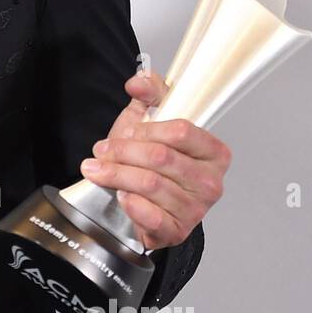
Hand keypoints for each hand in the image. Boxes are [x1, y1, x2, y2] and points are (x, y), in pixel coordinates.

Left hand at [78, 69, 231, 251]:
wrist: (141, 203)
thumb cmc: (151, 163)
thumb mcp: (149, 122)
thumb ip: (150, 94)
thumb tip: (139, 81)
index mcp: (213, 152)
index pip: (180, 131)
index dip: (145, 130)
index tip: (124, 132)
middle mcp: (210, 182)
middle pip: (161, 157)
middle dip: (123, 152)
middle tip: (101, 151)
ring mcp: (196, 209)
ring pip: (150, 184)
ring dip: (116, 175)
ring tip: (98, 170)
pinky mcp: (177, 231)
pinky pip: (152, 216)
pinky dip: (131, 203)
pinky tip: (121, 196)